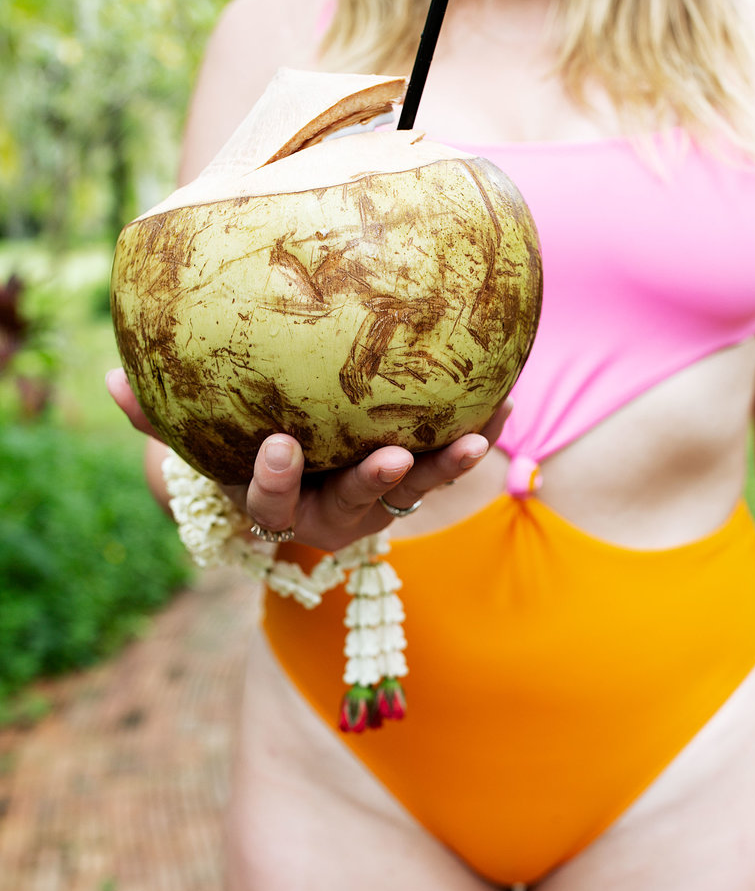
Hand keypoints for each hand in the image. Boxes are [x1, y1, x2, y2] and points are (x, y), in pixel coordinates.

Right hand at [105, 367, 510, 549]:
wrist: (295, 473)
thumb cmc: (239, 448)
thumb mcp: (203, 440)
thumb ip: (161, 415)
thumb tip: (112, 379)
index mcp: (277, 503)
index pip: (272, 502)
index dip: (276, 480)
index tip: (280, 445)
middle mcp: (331, 512)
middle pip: (356, 507)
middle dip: (375, 484)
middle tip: (394, 457)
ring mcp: (377, 500)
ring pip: (414, 492)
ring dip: (447, 466)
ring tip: (478, 437)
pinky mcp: (415, 481)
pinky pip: (449, 461)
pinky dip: (479, 434)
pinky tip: (506, 399)